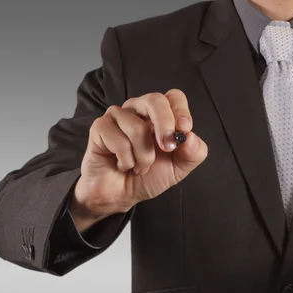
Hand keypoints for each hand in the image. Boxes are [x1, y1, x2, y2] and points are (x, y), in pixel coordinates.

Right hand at [71, 90, 207, 223]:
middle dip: (165, 125)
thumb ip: (192, 154)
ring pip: (138, 128)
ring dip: (144, 157)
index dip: (181, 111)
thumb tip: (191, 137)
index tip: (185, 129)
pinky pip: (118, 141)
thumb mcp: (178, 168)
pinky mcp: (100, 127)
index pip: (174, 97)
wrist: (121, 195)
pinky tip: (122, 165)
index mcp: (160, 115)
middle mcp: (139, 110)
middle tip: (167, 148)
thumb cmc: (149, 176)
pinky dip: (126, 161)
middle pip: (155, 100)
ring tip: (139, 166)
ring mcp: (118, 116)